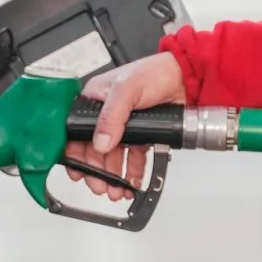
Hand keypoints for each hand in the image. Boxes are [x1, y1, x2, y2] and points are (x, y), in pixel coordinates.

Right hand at [65, 52, 185, 199]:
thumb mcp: (126, 89)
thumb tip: (100, 142)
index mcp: (93, 100)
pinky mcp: (141, 134)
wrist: (186, 76)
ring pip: (112, 157)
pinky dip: (131, 172)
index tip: (78, 172)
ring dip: (112, 176)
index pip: (76, 132)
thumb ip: (112, 116)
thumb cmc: (154, 71)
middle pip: (94, 150)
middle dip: (96, 171)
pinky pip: (132, 157)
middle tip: (100, 186)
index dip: (75, 154)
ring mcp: (123, 126)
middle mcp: (106, 115)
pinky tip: (131, 182)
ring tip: (115, 189)